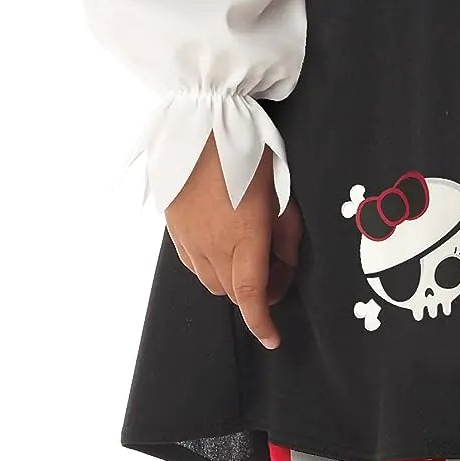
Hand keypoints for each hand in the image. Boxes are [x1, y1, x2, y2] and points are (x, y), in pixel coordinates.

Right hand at [165, 136, 302, 348]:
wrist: (201, 122)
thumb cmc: (248, 152)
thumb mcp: (281, 192)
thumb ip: (286, 234)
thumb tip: (285, 263)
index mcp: (244, 237)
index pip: (251, 295)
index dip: (261, 323)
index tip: (272, 338)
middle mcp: (212, 245)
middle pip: (233, 291)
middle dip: (256, 294)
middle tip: (277, 272)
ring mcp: (188, 238)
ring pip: (211, 281)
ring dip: (233, 280)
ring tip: (252, 255)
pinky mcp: (174, 228)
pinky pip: (193, 263)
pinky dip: (212, 266)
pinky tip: (225, 244)